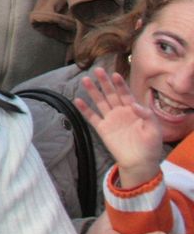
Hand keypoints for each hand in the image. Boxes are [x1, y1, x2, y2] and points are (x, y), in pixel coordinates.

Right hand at [79, 68, 163, 188]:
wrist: (140, 162)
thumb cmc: (150, 146)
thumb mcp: (154, 129)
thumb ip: (147, 115)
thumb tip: (134, 105)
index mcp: (134, 110)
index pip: (125, 94)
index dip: (120, 84)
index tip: (115, 74)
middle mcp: (120, 112)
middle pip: (111, 94)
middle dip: (104, 82)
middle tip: (98, 70)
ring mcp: (110, 119)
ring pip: (100, 102)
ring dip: (93, 91)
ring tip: (85, 80)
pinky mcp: (102, 129)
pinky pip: (92, 117)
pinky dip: (85, 109)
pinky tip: (78, 100)